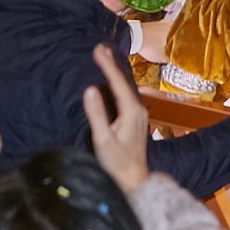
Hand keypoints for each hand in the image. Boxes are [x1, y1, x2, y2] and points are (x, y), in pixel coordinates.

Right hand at [84, 45, 149, 190]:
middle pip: (123, 82)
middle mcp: (138, 110)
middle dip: (111, 64)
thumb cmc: (117, 165)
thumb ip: (97, 114)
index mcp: (131, 112)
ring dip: (114, 73)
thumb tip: (90, 89)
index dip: (107, 65)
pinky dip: (117, 84)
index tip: (97, 49)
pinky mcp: (136, 121)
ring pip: (125, 88)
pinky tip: (112, 82)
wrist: (135, 182)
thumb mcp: (103, 140)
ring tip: (104, 58)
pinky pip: (126, 95)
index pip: (117, 82)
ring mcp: (139, 115)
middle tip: (100, 47)